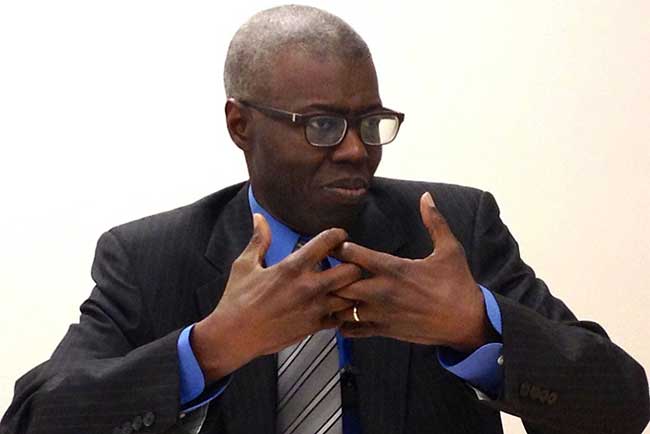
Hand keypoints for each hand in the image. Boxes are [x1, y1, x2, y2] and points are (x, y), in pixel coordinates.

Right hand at [192, 214, 361, 380]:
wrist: (234, 336)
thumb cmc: (237, 300)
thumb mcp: (245, 265)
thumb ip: (259, 240)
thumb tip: (259, 218)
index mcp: (293, 267)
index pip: (329, 241)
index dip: (338, 235)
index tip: (338, 236)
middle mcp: (309, 287)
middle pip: (352, 271)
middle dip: (353, 263)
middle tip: (345, 262)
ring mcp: (314, 309)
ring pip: (351, 296)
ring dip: (349, 289)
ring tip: (340, 285)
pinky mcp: (314, 327)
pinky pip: (339, 318)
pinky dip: (339, 311)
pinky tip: (329, 306)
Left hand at [333, 192, 491, 351]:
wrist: (468, 322)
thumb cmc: (458, 284)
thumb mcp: (450, 249)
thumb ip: (434, 221)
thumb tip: (426, 196)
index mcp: (394, 268)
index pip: (353, 255)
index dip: (340, 247)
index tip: (339, 244)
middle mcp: (382, 291)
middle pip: (339, 282)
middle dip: (331, 275)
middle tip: (329, 269)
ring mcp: (381, 313)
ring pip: (340, 308)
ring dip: (334, 299)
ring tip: (333, 292)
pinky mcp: (384, 331)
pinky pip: (351, 330)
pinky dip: (343, 322)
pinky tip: (345, 314)